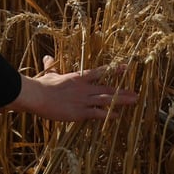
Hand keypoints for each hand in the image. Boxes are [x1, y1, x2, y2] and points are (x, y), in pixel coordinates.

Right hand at [5, 56, 138, 120]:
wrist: (37, 96)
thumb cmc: (42, 85)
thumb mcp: (49, 74)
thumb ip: (51, 65)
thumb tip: (47, 57)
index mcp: (78, 78)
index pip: (100, 72)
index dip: (114, 70)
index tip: (127, 68)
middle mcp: (84, 88)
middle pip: (108, 88)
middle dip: (123, 91)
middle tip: (136, 93)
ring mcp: (83, 100)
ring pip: (106, 100)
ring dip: (121, 101)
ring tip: (133, 101)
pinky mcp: (79, 112)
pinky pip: (97, 113)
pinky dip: (108, 114)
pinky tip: (117, 116)